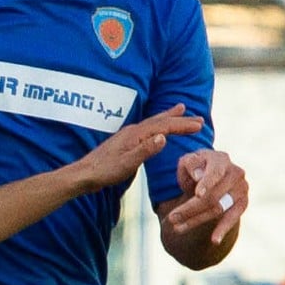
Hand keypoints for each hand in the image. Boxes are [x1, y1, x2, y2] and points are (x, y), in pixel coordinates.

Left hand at [70, 105, 202, 191]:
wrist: (85, 174)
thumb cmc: (105, 171)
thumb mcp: (127, 164)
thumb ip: (145, 151)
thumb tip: (163, 137)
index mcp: (136, 135)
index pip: (164, 126)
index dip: (182, 125)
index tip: (199, 125)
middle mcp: (133, 131)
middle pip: (161, 121)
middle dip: (180, 119)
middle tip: (198, 118)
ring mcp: (128, 135)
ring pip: (154, 122)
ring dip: (169, 118)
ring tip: (181, 110)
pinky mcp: (125, 141)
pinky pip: (147, 129)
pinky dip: (158, 125)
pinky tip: (158, 130)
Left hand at [162, 144, 247, 244]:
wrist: (211, 174)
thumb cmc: (196, 168)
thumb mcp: (187, 162)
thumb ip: (190, 164)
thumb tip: (198, 176)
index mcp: (221, 159)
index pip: (215, 173)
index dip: (207, 183)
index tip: (197, 194)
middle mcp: (235, 172)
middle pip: (213, 195)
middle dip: (190, 208)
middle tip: (171, 218)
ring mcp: (241, 189)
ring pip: (218, 209)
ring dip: (197, 220)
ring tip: (177, 228)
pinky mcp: (242, 204)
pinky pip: (232, 218)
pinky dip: (223, 230)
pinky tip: (214, 240)